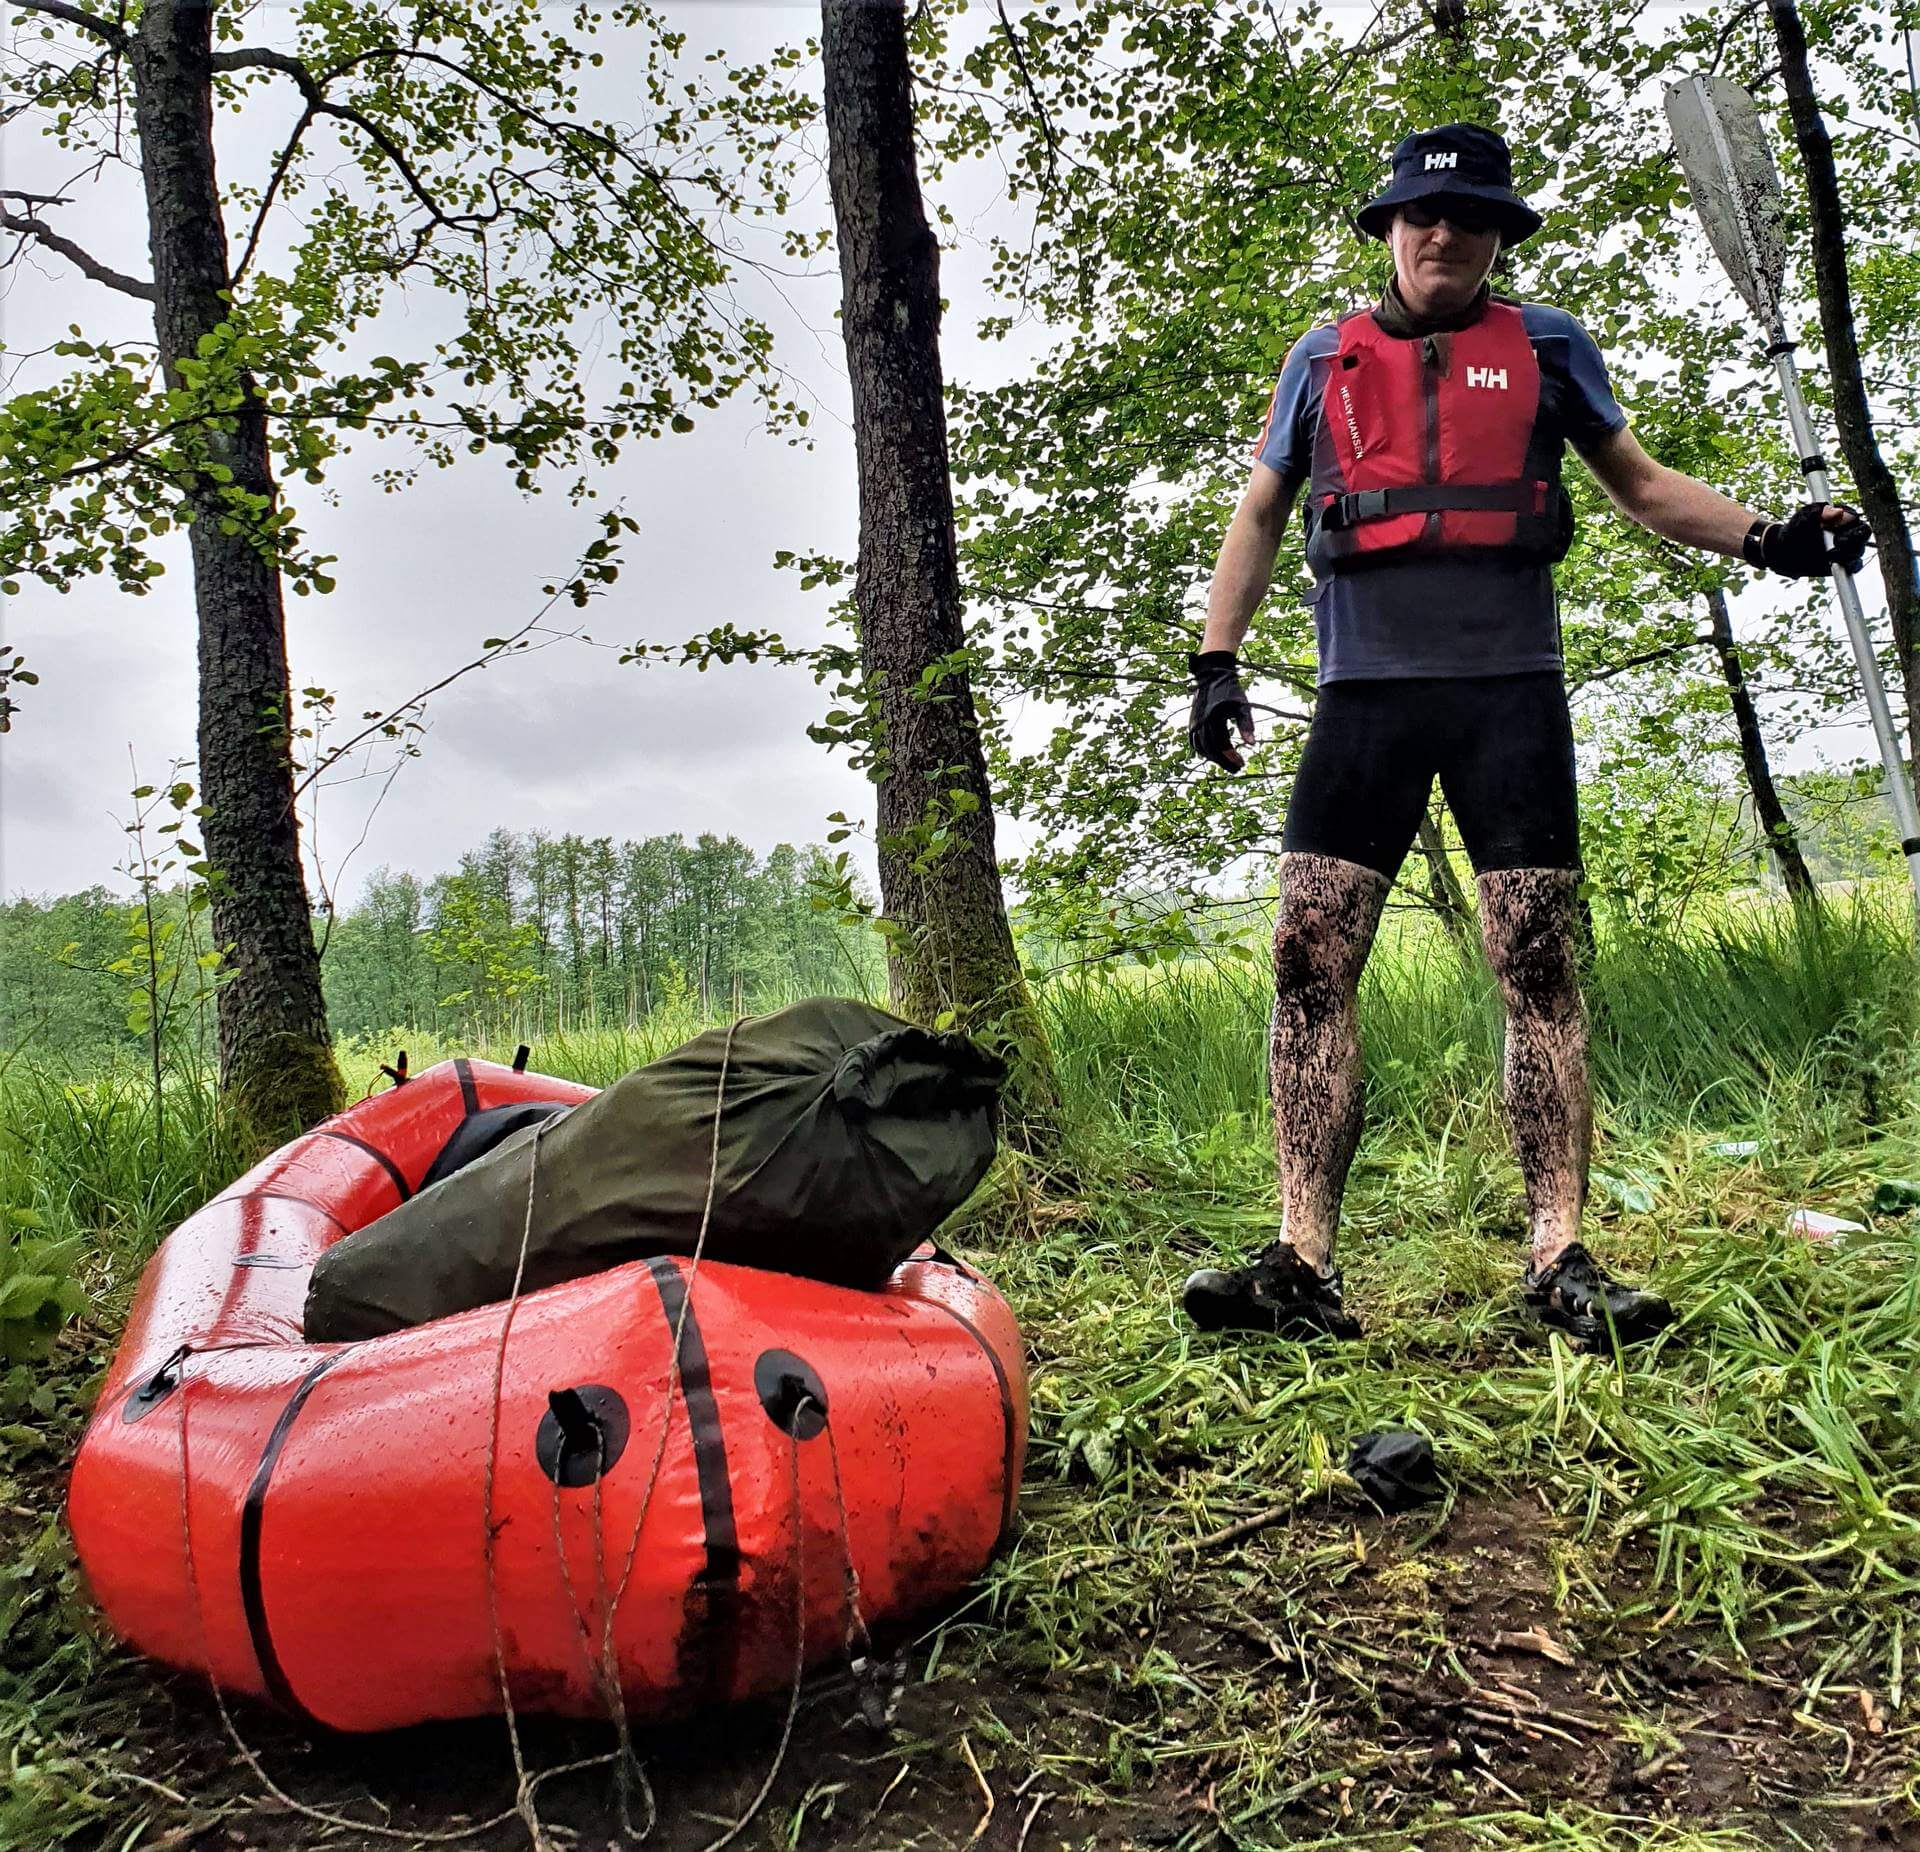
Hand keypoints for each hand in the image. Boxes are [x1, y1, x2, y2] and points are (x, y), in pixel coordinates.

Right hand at [1187, 650, 1254, 771]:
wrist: (1212, 676)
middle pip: (1211, 749)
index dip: (1231, 757)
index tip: (1242, 764)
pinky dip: (1203, 751)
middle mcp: (1201, 721)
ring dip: (1214, 758)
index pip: (1222, 744)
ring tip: (1227, 763)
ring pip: (1201, 747)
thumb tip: (1251, 745)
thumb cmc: (1231, 690)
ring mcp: (1194, 722)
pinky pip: (1194, 742)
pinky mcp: (1192, 722)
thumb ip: (1246, 726)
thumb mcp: (1243, 706)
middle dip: (1224, 761)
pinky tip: (1214, 755)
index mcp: (1214, 717)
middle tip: (1237, 768)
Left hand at [1758, 501, 1872, 577]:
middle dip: (1853, 537)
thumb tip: (1827, 510)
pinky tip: (1836, 565)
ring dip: (1847, 553)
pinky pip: (1856, 565)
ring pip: (1860, 549)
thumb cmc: (1795, 530)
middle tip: (1837, 541)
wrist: (1786, 554)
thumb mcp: (1800, 518)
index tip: (1834, 525)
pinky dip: (1849, 566)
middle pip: (1864, 532)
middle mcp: (1850, 530)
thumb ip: (1813, 512)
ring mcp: (1850, 547)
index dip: (1848, 521)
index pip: (1854, 517)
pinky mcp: (1846, 562)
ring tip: (1829, 555)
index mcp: (1842, 516)